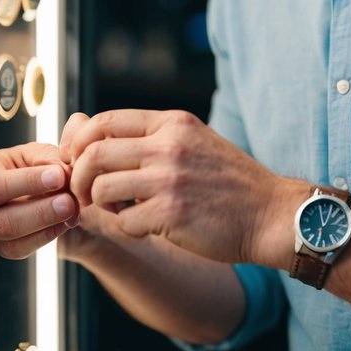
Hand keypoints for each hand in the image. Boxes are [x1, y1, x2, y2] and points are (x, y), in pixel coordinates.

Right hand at [0, 141, 79, 259]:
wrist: (52, 193)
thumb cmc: (41, 166)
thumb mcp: (46, 154)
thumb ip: (53, 161)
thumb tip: (63, 174)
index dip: (28, 179)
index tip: (59, 176)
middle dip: (35, 205)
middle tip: (67, 201)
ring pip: (5, 230)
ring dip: (41, 221)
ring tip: (70, 210)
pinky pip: (15, 248)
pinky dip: (43, 237)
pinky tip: (63, 224)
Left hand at [62, 108, 299, 267]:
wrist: (271, 214)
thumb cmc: (230, 183)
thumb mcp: (195, 142)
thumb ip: (153, 137)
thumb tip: (95, 135)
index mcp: (173, 124)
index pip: (105, 120)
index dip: (81, 142)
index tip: (80, 162)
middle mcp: (169, 146)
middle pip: (94, 153)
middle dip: (79, 177)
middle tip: (86, 194)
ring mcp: (170, 179)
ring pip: (102, 188)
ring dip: (101, 205)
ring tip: (120, 211)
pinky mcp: (172, 214)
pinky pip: (124, 222)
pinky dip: (128, 229)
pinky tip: (147, 228)